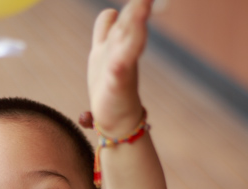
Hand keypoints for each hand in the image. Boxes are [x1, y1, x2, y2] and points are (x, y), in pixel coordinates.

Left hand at [87, 0, 151, 136]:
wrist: (115, 119)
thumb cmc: (109, 85)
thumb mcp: (104, 52)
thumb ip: (106, 31)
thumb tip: (110, 12)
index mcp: (115, 43)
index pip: (123, 16)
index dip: (133, 4)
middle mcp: (120, 52)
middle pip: (128, 25)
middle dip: (137, 7)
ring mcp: (120, 68)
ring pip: (127, 43)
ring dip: (134, 25)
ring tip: (142, 7)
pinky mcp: (116, 85)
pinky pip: (118, 70)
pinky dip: (120, 62)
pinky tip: (120, 59)